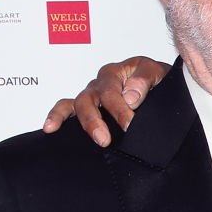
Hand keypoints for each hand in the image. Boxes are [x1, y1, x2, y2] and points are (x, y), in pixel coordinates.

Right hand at [42, 57, 170, 146]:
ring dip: (86, 123)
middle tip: (106, 139)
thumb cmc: (157, 78)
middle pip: (91, 99)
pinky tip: (50, 128)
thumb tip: (130, 97)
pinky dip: (56, 116)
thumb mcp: (158, 72)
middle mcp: (101, 82)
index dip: (119, 109)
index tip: (129, 124)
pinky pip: (65, 107)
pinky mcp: (86, 105)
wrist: (161, 85)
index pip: (112, 91)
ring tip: (96, 139)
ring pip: (79, 104)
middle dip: (97, 120)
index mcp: (117, 71)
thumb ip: (145, 79)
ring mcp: (92, 94)